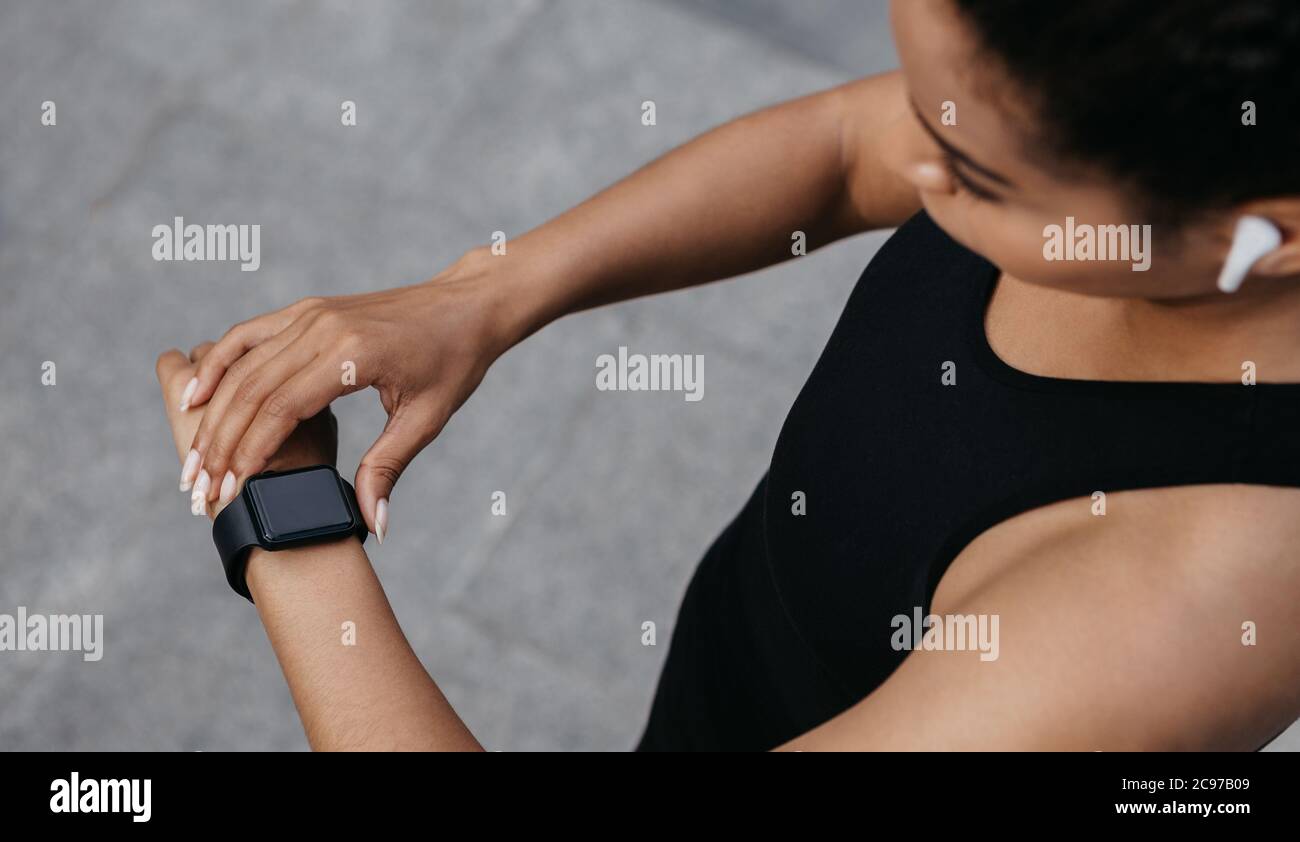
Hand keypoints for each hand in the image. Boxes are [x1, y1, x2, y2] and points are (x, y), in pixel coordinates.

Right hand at [176, 250, 522, 538]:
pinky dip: (219, 365)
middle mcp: (323, 328)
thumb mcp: (427, 418)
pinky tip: (194, 397)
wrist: (467, 306)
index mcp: (352, 355)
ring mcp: (311, 314)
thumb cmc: (453, 363)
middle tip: (197, 490)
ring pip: (243, 365)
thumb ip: (388, 468)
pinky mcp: (307, 310)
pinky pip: (249, 335)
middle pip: (252, 390)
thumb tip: (373, 525)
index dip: (251, 453)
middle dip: (221, 443)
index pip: (282, 409)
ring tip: (192, 459)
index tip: (230, 494)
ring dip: (212, 413)